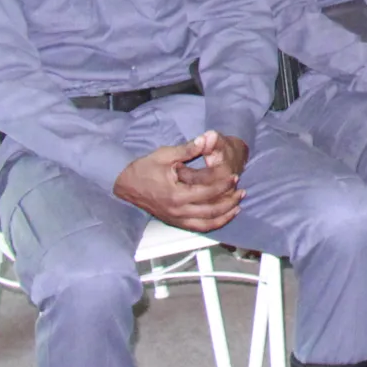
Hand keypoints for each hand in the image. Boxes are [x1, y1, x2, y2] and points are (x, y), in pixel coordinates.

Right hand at [114, 131, 242, 231]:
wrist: (124, 184)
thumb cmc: (144, 168)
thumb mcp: (165, 155)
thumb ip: (188, 149)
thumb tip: (205, 139)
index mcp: (176, 194)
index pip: (207, 192)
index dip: (223, 185)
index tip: (235, 177)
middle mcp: (177, 211)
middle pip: (211, 211)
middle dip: (229, 202)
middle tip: (242, 191)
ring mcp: (175, 218)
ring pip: (206, 224)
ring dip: (224, 217)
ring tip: (237, 206)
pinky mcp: (173, 221)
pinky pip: (197, 228)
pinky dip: (212, 225)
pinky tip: (222, 217)